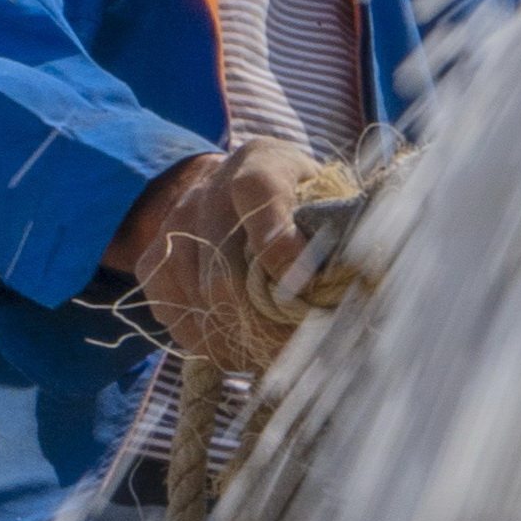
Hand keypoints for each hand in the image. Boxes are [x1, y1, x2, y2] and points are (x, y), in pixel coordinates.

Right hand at [115, 142, 344, 382]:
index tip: (304, 284)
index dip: (277, 241)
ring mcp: (173, 227)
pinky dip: (210, 342)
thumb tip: (367, 274)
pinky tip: (240, 345)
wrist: (221, 188)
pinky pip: (175, 316)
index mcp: (259, 165)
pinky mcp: (152, 262)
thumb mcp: (322, 194)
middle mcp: (207, 192)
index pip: (259, 195)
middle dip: (266, 321)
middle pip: (226, 269)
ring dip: (242, 338)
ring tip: (276, 355)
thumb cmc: (291, 199)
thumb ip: (338, 225)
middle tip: (301, 352)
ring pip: (202, 299)